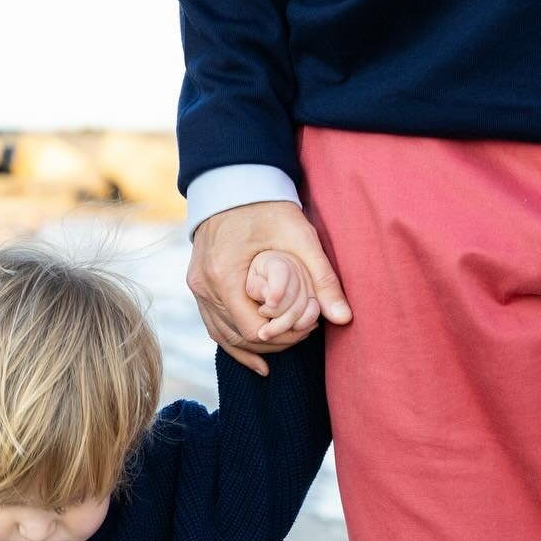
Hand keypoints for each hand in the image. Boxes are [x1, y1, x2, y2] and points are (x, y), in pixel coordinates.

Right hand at [187, 201, 350, 373]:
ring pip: (223, 336)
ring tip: (282, 350)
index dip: (281, 337)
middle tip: (302, 338)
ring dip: (253, 346)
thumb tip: (344, 318)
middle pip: (237, 336)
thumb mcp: (300, 238)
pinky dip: (234, 341)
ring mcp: (196, 287)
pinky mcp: (197, 285)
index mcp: (225, 275)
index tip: (306, 331)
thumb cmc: (267, 207)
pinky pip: (213, 325)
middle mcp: (204, 286)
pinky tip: (257, 357)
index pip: (251, 329)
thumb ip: (322, 278)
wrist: (233, 183)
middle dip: (271, 343)